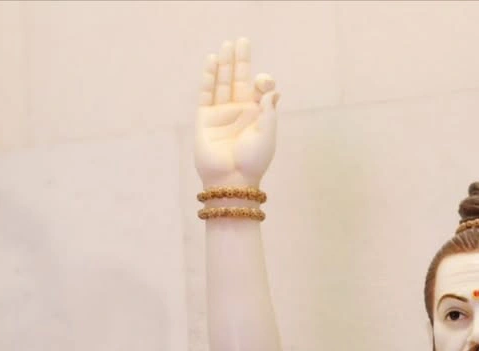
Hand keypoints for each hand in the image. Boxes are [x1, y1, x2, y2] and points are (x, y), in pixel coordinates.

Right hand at [195, 37, 278, 188]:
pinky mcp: (205, 119)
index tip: (263, 81)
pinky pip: (206, 94)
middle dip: (240, 61)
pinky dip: (208, 78)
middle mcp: (239, 112)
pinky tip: (211, 61)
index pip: (259, 89)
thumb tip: (274, 89)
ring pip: (222, 83)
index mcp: (257, 116)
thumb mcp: (267, 135)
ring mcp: (221, 114)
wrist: (231, 180)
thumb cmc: (252, 162)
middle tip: (242, 41)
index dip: (262, 81)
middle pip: (239, 80)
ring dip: (224, 64)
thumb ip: (269, 110)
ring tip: (226, 45)